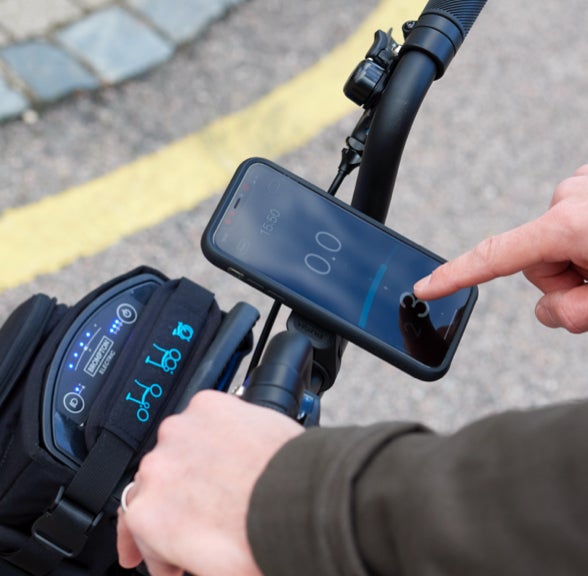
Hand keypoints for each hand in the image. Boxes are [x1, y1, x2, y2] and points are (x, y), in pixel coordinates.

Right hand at [116, 390, 302, 575]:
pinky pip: (204, 418)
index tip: (163, 552)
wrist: (300, 498)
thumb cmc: (258, 540)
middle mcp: (156, 468)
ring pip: (179, 447)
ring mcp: (181, 431)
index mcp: (147, 515)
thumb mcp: (211, 570)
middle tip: (192, 516)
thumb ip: (184, 553)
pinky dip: (214, 430)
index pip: (135, 526)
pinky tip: (233, 446)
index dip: (152, 545)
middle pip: (156, 484)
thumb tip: (189, 552)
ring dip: (193, 461)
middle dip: (172, 502)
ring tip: (222, 478)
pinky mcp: (208, 405)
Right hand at [414, 165, 587, 332]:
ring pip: (556, 241)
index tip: (425, 287)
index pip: (493, 257)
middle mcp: (568, 198)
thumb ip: (570, 311)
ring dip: (579, 259)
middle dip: (562, 280)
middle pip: (535, 259)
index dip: (454, 275)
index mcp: (568, 226)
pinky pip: (574, 219)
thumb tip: (547, 311)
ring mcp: (582, 185)